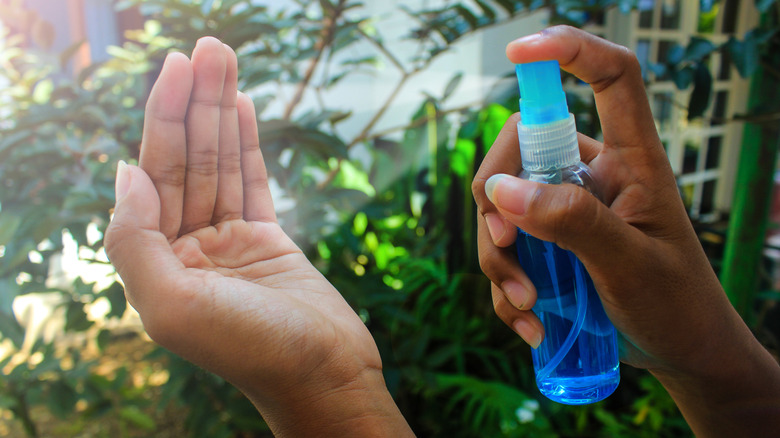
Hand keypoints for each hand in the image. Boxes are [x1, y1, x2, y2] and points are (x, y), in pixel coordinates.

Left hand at [105, 37, 411, 436]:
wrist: (325, 376)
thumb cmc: (252, 351)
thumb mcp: (173, 305)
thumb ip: (134, 240)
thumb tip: (123, 171)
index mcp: (157, 263)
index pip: (154, 176)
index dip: (164, 119)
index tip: (176, 70)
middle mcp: (188, 249)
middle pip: (188, 161)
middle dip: (195, 102)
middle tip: (209, 48)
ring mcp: (229, 243)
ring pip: (221, 164)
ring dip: (221, 112)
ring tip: (225, 59)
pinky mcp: (268, 241)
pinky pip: (252, 183)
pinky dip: (247, 144)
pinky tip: (241, 108)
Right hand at [473, 26, 779, 435]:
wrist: (680, 355)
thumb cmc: (675, 305)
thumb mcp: (629, 265)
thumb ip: (573, 221)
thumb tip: (503, 191)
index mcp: (630, 161)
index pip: (611, 80)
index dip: (568, 50)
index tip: (518, 52)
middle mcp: (591, 175)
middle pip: (519, 150)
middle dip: (496, 202)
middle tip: (505, 248)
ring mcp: (565, 210)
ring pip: (500, 207)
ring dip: (498, 258)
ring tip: (527, 306)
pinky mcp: (547, 245)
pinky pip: (503, 250)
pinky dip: (504, 288)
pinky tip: (529, 323)